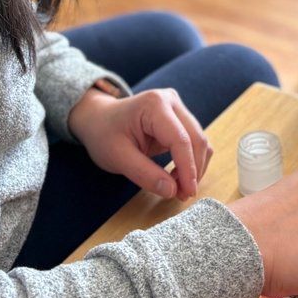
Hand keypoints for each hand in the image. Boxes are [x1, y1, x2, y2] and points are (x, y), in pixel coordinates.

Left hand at [68, 87, 211, 200]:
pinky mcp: (179, 118)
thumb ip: (144, 174)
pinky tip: (177, 177)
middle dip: (193, 170)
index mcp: (154, 105)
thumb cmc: (104, 134)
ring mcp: (177, 108)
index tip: (187, 193)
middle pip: (196, 139)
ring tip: (178, 189)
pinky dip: (191, 162)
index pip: (180, 139)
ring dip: (194, 167)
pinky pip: (194, 142)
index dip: (187, 168)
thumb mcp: (118, 157)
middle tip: (183, 196)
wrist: (98, 119)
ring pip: (199, 141)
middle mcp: (171, 101)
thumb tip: (172, 191)